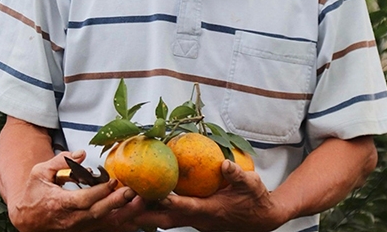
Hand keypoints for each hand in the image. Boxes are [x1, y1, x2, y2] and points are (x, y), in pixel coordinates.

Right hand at [6, 150, 145, 231]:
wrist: (26, 219)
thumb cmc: (33, 194)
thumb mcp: (39, 172)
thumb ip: (60, 161)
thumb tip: (81, 153)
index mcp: (59, 203)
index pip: (82, 200)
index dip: (99, 192)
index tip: (112, 181)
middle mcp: (70, 219)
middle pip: (96, 213)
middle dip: (115, 203)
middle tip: (132, 191)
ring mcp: (78, 227)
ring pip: (103, 223)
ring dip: (122, 213)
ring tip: (139, 201)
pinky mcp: (84, 230)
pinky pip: (104, 228)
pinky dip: (120, 223)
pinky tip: (134, 215)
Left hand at [134, 159, 287, 231]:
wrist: (261, 217)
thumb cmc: (255, 199)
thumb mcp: (251, 184)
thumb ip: (237, 175)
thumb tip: (224, 164)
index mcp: (211, 210)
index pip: (185, 207)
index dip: (168, 202)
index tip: (151, 194)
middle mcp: (199, 219)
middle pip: (166, 219)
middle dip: (145, 213)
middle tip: (124, 203)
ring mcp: (195, 220)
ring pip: (165, 220)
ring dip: (146, 214)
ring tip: (125, 203)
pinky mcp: (194, 218)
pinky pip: (170, 216)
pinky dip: (156, 210)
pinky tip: (145, 199)